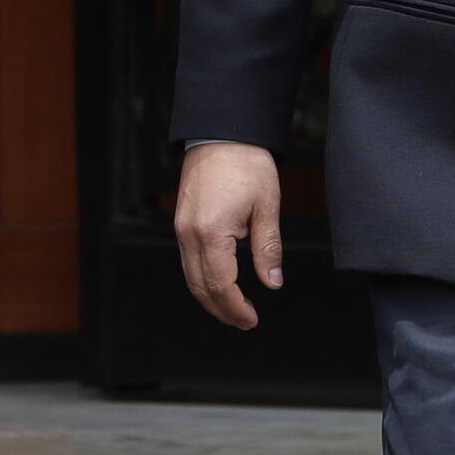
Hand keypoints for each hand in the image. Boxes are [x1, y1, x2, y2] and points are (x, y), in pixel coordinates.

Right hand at [175, 141, 286, 327]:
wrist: (222, 132)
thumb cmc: (246, 163)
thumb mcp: (267, 207)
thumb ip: (268, 249)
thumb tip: (272, 282)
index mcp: (211, 232)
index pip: (221, 285)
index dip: (236, 308)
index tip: (251, 319)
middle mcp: (189, 234)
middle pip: (200, 287)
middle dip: (222, 310)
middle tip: (244, 322)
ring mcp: (181, 228)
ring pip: (190, 277)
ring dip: (210, 297)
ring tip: (234, 309)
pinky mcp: (181, 221)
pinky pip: (188, 260)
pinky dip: (202, 278)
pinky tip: (220, 283)